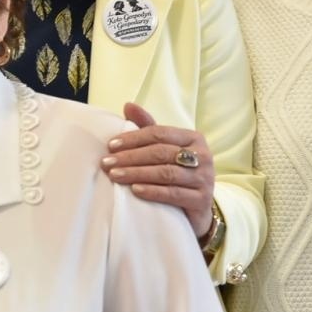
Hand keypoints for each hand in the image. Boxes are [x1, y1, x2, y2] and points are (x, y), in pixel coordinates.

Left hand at [103, 103, 214, 238]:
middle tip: (107, 162)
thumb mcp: (164, 147)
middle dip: (130, 157)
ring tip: (115, 175)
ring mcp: (204, 179)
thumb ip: (147, 127)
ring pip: (166, 173)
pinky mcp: (202, 200)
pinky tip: (135, 190)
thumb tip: (128, 105)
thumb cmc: (177, 170)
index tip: (110, 145)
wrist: (198, 206)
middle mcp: (203, 156)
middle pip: (161, 153)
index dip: (133, 138)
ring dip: (137, 173)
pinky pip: (173, 194)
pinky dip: (153, 191)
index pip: (159, 133)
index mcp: (193, 138)